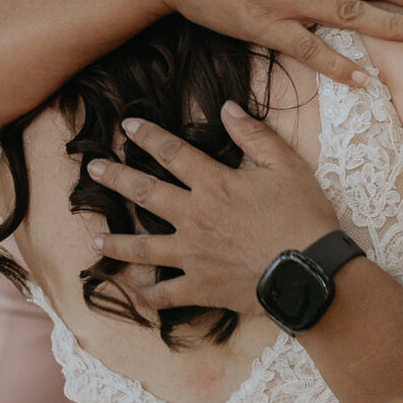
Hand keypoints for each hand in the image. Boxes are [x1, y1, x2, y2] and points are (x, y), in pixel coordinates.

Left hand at [86, 106, 341, 314]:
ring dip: (116, 242)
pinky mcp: (200, 286)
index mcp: (214, 184)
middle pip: (145, 193)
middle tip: (92, 170)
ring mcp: (192, 254)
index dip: (148, 136)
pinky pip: (166, 294)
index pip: (172, 153)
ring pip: (143, 248)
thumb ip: (254, 136)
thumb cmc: (303, 217)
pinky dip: (149, 295)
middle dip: (115, 178)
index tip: (127, 126)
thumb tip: (227, 108)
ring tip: (94, 240)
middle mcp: (194, 217)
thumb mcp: (286, 166)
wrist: (310, 271)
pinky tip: (135, 292)